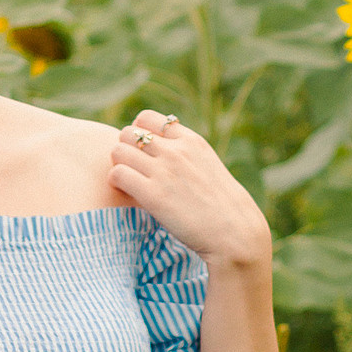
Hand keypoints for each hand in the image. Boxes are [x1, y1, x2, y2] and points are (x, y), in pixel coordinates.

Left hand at [107, 110, 271, 265]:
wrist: (234, 233)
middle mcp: (176, 151)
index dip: (138, 133)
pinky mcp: (153, 195)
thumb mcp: (208, 166)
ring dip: (119, 166)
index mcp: (191, 141)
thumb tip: (162, 150)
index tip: (143, 152)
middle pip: (128, 133)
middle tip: (133, 170)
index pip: (147, 118)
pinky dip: (117, 183)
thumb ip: (186, 154)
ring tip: (129, 182)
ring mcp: (164, 171)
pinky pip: (118, 175)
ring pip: (118, 151)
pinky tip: (128, 193)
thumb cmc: (221, 206)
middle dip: (126, 150)